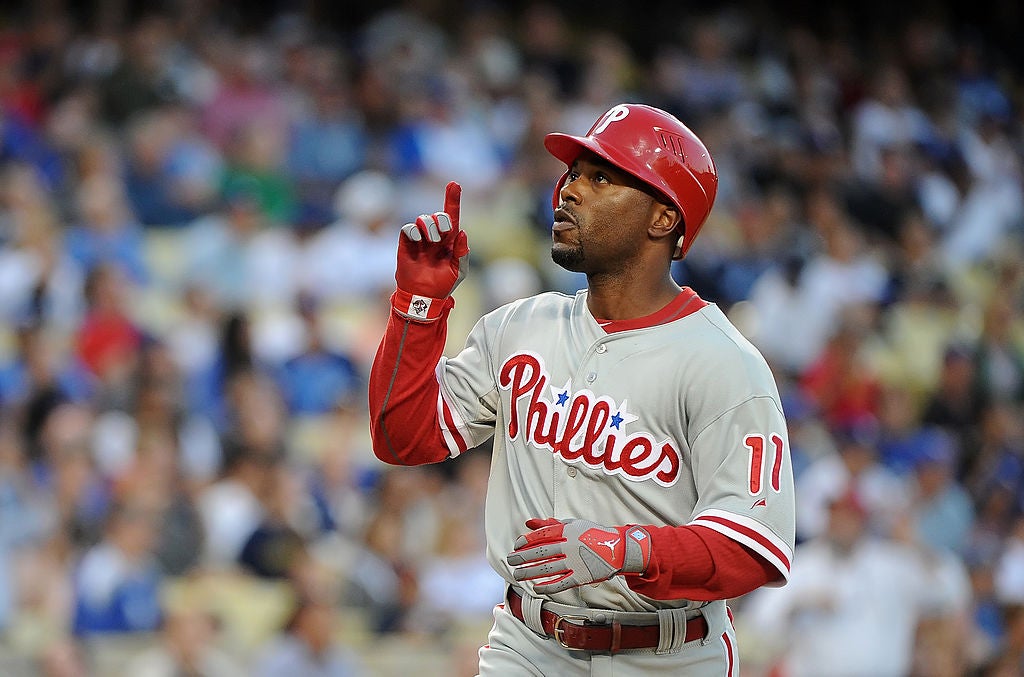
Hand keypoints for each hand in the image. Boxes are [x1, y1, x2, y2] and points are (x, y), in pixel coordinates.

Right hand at [395, 181, 469, 299]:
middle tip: (443, 234)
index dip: (452, 200)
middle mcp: (434, 236)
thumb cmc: (443, 285)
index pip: (451, 216)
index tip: (454, 184)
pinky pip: (408, 228)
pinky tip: (419, 240)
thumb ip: (462, 252)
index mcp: (449, 241)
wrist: (424, 297)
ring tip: (433, 242)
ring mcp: (420, 239)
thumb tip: (461, 232)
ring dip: (430, 226)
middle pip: (438, 216)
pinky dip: (414, 230)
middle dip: (442, 220)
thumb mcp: (459, 270)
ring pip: (423, 219)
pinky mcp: (406, 244)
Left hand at [506, 518, 651, 593]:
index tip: (516, 546)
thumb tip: (529, 523)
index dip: (527, 542)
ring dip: (530, 572)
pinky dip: (547, 586)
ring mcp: (575, 562)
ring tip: (518, 574)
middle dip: (523, 557)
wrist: (617, 549)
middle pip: (541, 553)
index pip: (542, 536)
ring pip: (548, 569)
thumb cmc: (592, 534)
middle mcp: (569, 546)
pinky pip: (561, 583)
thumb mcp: (572, 524)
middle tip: (511, 560)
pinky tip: (536, 588)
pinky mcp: (581, 576)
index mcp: (567, 531)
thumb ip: (550, 524)